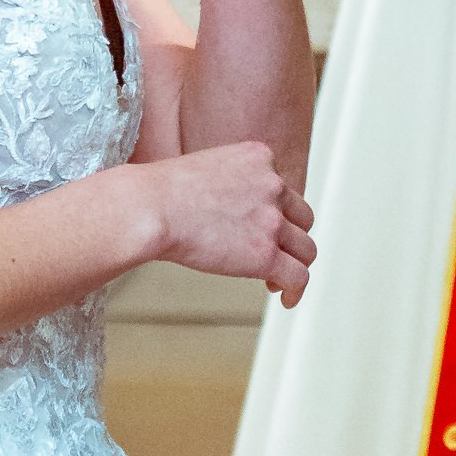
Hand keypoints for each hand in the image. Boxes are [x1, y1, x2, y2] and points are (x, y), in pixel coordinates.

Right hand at [135, 139, 316, 303]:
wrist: (151, 207)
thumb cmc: (160, 192)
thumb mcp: (206, 166)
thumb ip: (228, 181)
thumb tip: (223, 209)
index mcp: (259, 157)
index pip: (282, 188)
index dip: (275, 212)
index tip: (261, 228)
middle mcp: (272, 185)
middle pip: (301, 217)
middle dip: (289, 236)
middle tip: (273, 252)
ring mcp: (272, 220)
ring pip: (305, 249)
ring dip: (293, 263)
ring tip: (276, 279)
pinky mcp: (265, 254)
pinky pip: (298, 277)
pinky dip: (296, 290)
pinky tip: (286, 298)